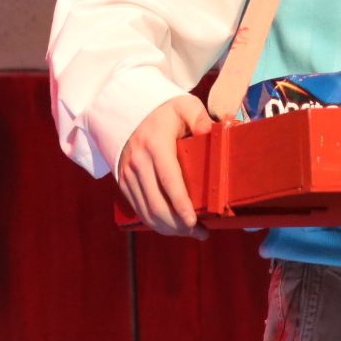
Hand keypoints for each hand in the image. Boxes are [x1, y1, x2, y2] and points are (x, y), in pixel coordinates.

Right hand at [115, 94, 214, 238]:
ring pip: (147, 212)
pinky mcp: (124, 182)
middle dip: (178, 225)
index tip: (193, 222)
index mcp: (156, 145)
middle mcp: (139, 163)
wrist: (125, 109)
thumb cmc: (161, 110)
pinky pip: (139, 210)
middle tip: (200, 232)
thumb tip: (216, 136)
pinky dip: (156, 223)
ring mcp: (128, 175)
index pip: (169, 180)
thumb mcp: (183, 106)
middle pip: (157, 204)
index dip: (180, 204)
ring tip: (191, 233)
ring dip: (168, 228)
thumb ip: (200, 120)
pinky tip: (173, 227)